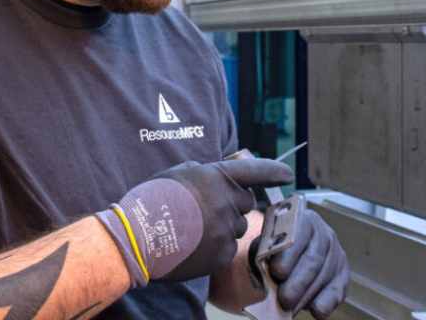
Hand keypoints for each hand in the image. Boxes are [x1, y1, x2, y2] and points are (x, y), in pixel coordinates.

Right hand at [96, 158, 293, 286]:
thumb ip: (203, 172)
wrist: (137, 237)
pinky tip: (196, 245)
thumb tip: (214, 178)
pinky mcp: (222, 254)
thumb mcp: (177, 172)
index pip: (255, 170)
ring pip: (238, 227)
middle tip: (210, 210)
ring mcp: (226, 229)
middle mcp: (226, 201)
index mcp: (216, 176)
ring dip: (225, 227)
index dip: (274, 170)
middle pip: (247, 203)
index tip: (288, 173)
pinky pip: (229, 248)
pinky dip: (217, 247)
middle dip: (234, 205)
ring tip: (197, 230)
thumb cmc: (151, 201)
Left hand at [258, 207, 348, 318]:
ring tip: (292, 308)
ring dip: (308, 295)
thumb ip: (264, 256)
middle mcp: (323, 233)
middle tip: (285, 299)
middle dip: (298, 282)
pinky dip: (327, 302)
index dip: (288, 255)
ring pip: (325, 275)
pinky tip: (316, 311)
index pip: (297, 235)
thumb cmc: (273, 249)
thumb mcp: (264, 246)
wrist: (287, 250)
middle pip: (313, 259)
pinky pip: (338, 289)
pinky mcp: (343, 272)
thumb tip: (264, 277)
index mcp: (301, 219)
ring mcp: (336, 252)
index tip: (277, 272)